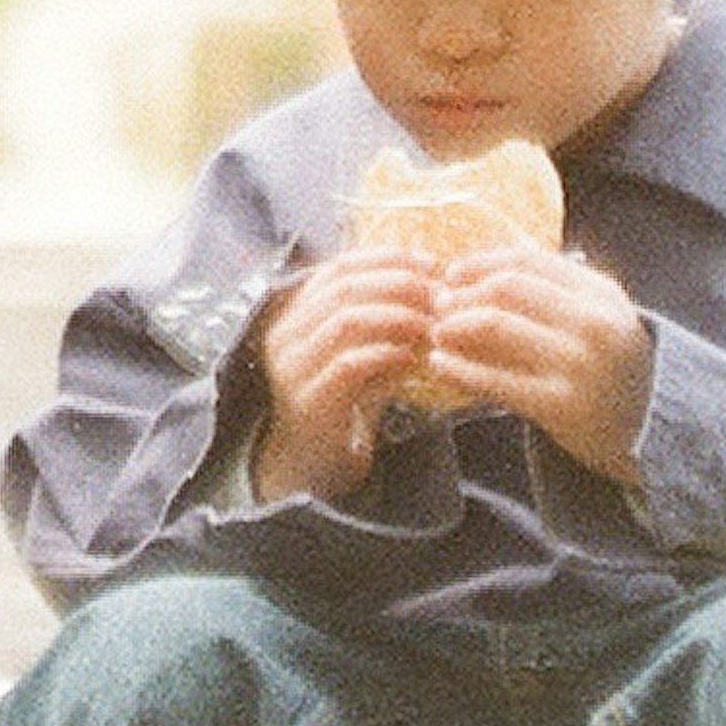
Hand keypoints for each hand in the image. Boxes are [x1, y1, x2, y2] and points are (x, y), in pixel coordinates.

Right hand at [249, 256, 452, 503]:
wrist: (314, 465)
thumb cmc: (345, 402)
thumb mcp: (363, 349)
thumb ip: (383, 316)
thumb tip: (431, 278)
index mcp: (295, 313)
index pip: (338, 267)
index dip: (386, 259)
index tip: (430, 263)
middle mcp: (285, 335)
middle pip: (343, 288)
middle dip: (398, 285)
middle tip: (440, 294)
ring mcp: (292, 369)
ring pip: (345, 321)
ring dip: (396, 316)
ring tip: (431, 324)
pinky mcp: (308, 402)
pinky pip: (349, 364)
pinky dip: (386, 354)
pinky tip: (414, 359)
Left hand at [420, 246, 656, 481]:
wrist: (649, 431)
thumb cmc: (612, 369)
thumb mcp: (599, 318)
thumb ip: (557, 291)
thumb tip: (486, 269)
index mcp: (600, 293)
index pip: (527, 260)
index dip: (481, 263)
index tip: (451, 273)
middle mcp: (592, 322)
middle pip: (507, 287)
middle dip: (463, 293)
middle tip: (436, 304)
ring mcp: (578, 363)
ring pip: (496, 325)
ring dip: (455, 325)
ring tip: (435, 332)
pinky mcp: (561, 405)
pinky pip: (496, 379)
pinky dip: (459, 368)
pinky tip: (439, 364)